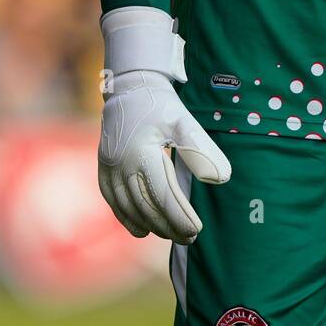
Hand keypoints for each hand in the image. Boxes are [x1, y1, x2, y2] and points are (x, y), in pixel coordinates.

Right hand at [98, 70, 230, 243]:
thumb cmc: (160, 105)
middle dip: (168, 226)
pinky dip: (127, 218)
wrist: (130, 87)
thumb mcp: (184, 122)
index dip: (179, 217)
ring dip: (150, 225)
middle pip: (145, 207)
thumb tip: (222, 178)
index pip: (163, 196)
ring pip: (128, 208)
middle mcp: (121, 165)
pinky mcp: (104, 168)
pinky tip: (141, 230)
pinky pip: (113, 201)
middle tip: (190, 238)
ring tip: (171, 236)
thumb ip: (202, 151)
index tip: (196, 230)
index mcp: (141, 154)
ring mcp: (109, 168)